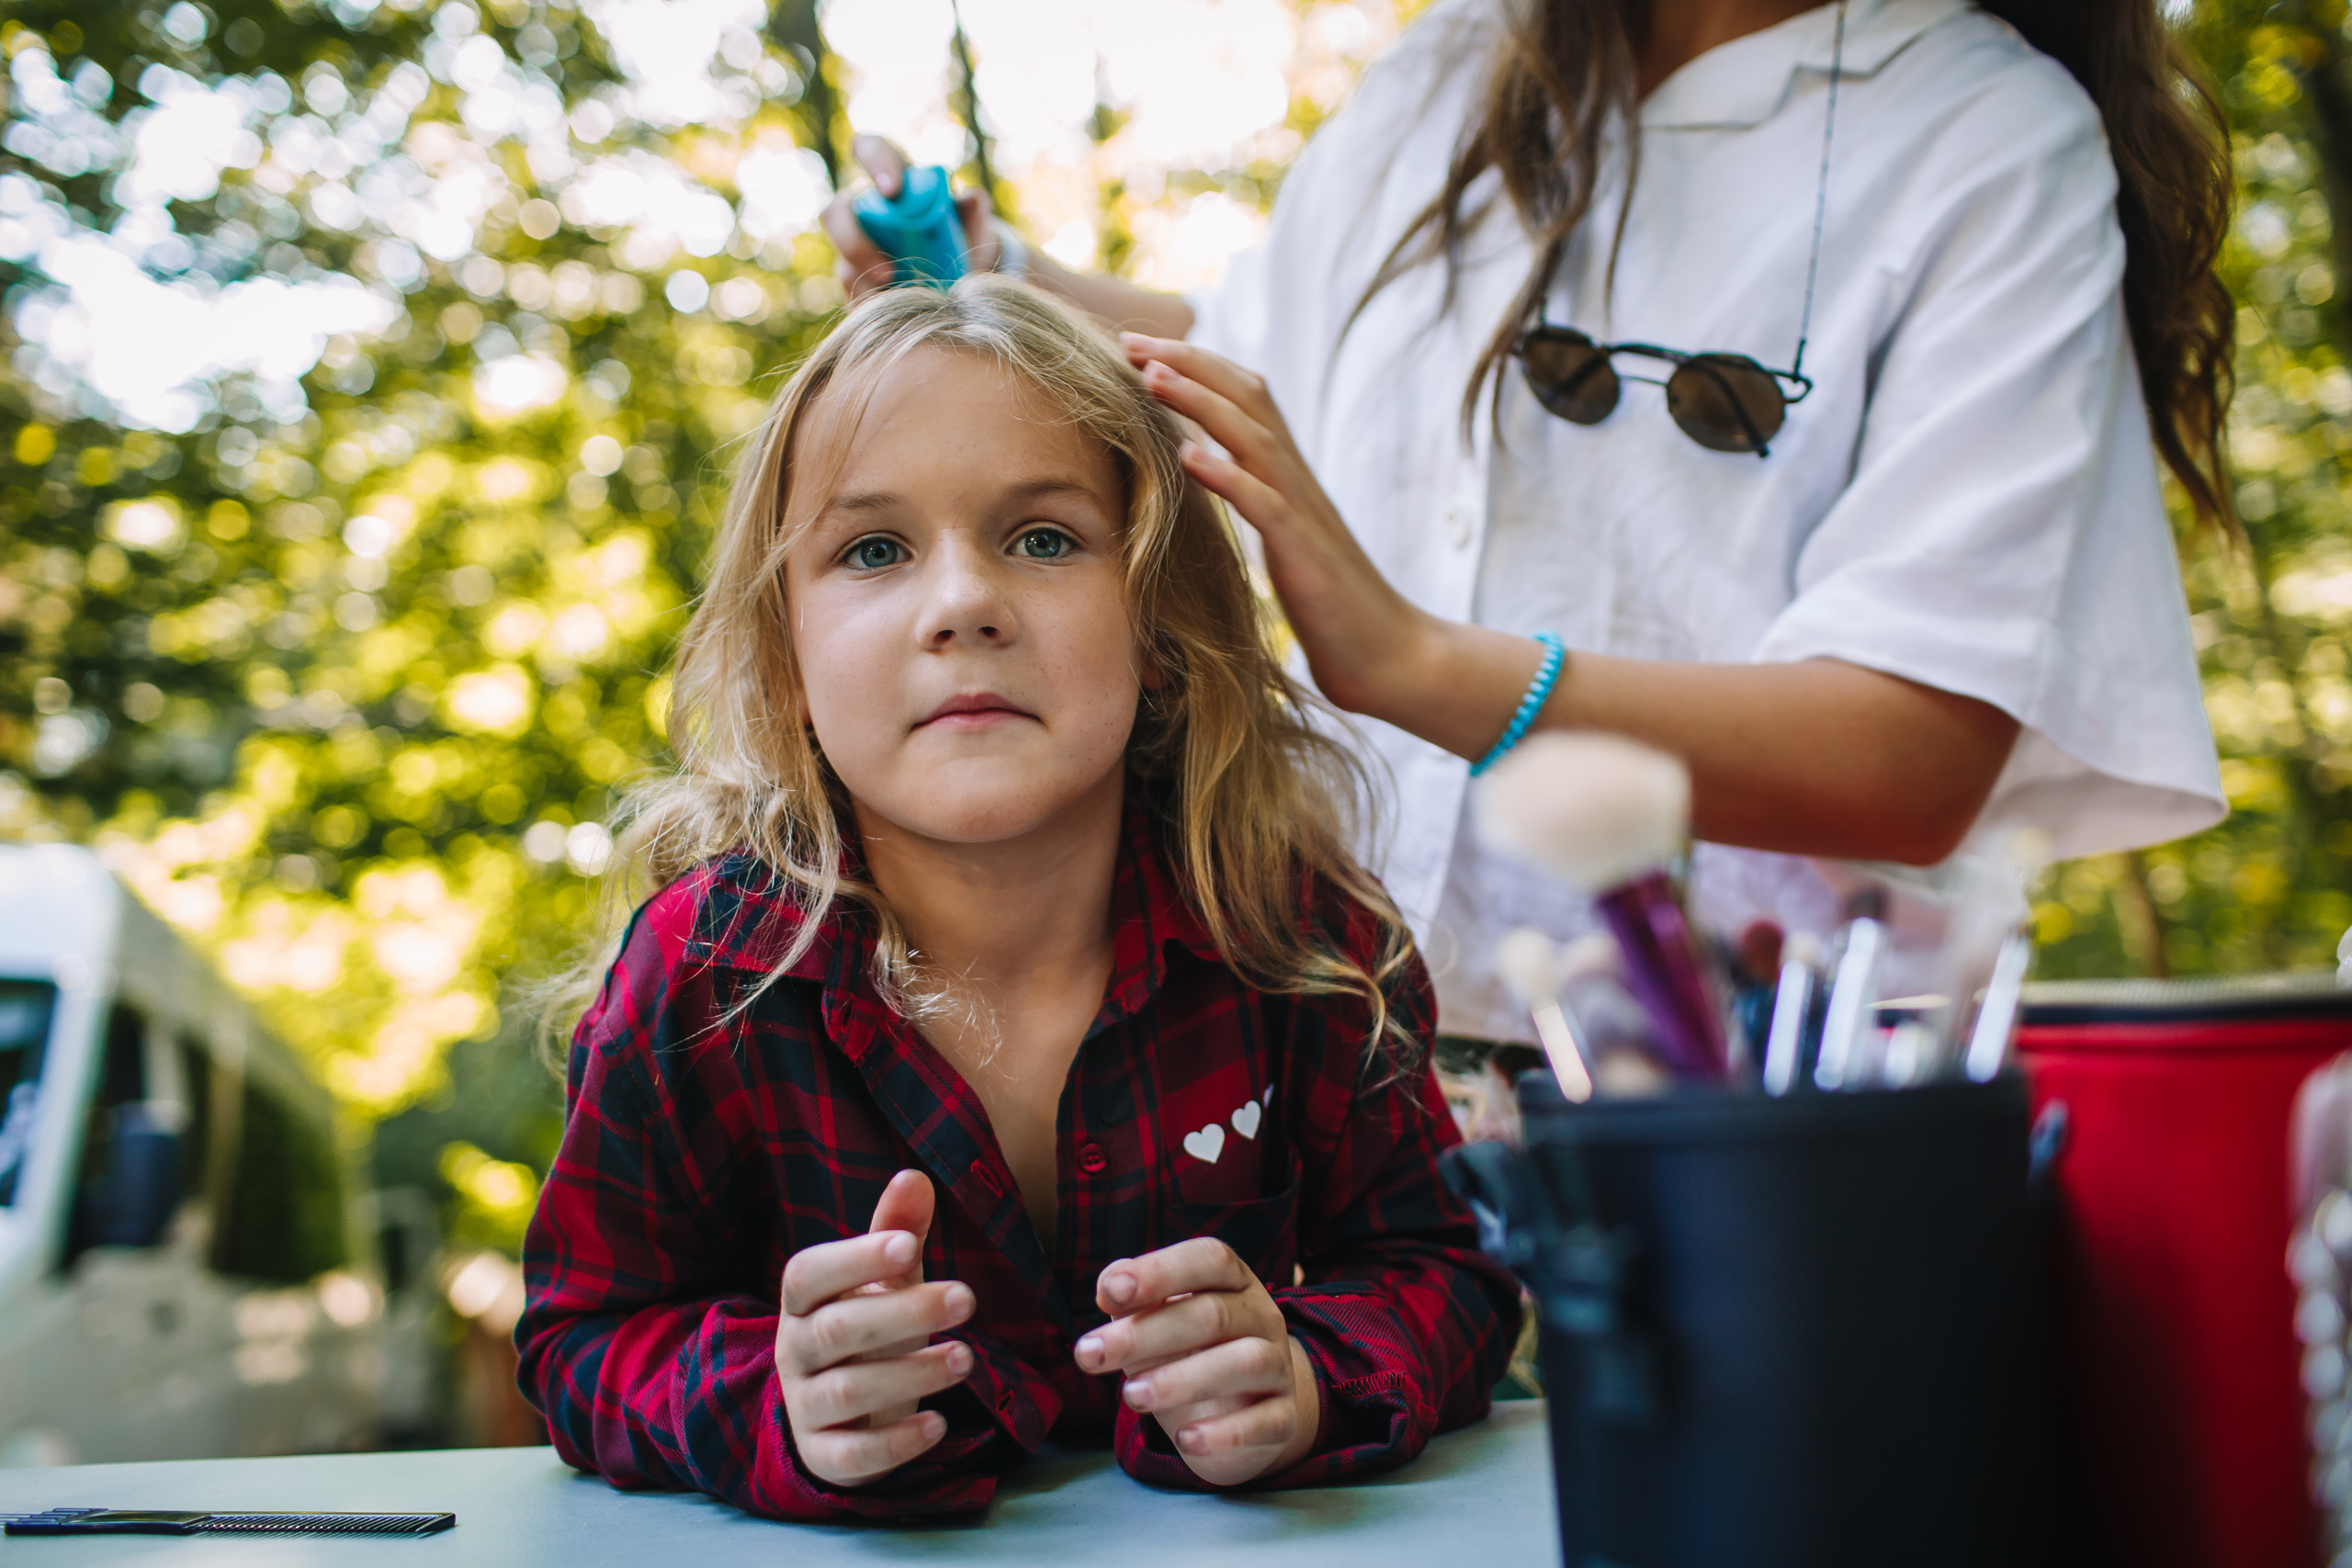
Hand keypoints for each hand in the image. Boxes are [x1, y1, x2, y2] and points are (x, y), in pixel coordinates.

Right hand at [773, 1169, 977, 1488]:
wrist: (835, 1412)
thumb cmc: (866, 1327)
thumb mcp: (882, 1280)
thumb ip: (896, 1232)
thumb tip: (915, 1176)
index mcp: (803, 1300)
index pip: (810, 1273)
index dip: (855, 1258)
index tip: (908, 1246)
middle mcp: (795, 1351)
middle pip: (836, 1330)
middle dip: (903, 1313)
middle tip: (967, 1297)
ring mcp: (806, 1405)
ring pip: (847, 1391)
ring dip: (909, 1374)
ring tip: (966, 1358)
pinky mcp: (825, 1454)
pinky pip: (851, 1455)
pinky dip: (894, 1444)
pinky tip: (938, 1425)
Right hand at [819, 134, 999, 301]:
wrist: (957, 280)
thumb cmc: (959, 239)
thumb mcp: (973, 227)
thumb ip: (973, 212)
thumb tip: (972, 198)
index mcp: (893, 181)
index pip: (870, 149)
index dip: (874, 162)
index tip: (893, 190)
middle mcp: (864, 212)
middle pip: (836, 212)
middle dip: (851, 237)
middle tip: (886, 264)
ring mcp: (855, 249)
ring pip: (841, 257)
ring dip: (865, 277)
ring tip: (895, 287)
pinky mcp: (857, 283)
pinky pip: (853, 289)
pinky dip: (872, 298)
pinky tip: (894, 302)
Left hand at [1073, 1238, 1320, 1486]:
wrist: (1242, 1412)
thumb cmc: (1188, 1353)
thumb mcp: (1156, 1321)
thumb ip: (1132, 1300)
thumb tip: (1110, 1288)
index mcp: (1233, 1281)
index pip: (1209, 1259)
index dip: (1160, 1270)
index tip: (1109, 1293)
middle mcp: (1261, 1316)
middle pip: (1213, 1314)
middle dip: (1145, 1333)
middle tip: (1088, 1355)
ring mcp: (1278, 1367)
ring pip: (1246, 1363)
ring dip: (1182, 1379)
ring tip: (1131, 1396)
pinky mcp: (1284, 1418)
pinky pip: (1265, 1423)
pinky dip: (1225, 1434)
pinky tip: (1185, 1439)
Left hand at [1121, 333, 1552, 760]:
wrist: (1389, 656)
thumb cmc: (1331, 608)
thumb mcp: (1283, 544)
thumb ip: (1253, 503)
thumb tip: (1203, 477)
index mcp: (1289, 477)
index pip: (1246, 397)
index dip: (1196, 365)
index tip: (1139, 347)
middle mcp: (1298, 482)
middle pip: (1247, 397)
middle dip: (1187, 363)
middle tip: (1128, 339)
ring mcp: (1305, 514)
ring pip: (1253, 437)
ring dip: (1199, 402)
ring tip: (1149, 375)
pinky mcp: (1305, 554)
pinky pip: (1265, 505)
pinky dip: (1227, 476)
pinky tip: (1189, 457)